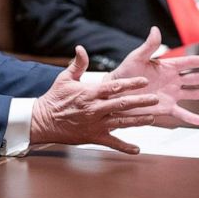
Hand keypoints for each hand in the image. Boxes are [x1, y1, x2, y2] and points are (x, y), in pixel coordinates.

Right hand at [31, 45, 158, 153]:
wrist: (43, 121)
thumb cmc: (54, 98)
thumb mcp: (65, 78)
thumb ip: (77, 64)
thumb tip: (81, 48)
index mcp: (89, 93)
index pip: (114, 87)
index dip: (130, 84)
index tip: (144, 81)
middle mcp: (95, 109)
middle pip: (122, 105)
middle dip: (140, 102)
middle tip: (155, 99)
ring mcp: (95, 124)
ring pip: (121, 123)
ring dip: (138, 121)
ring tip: (152, 118)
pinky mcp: (93, 137)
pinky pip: (112, 143)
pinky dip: (125, 147)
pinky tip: (137, 149)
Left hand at [107, 27, 198, 125]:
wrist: (116, 93)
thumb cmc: (124, 73)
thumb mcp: (136, 58)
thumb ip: (148, 46)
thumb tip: (155, 29)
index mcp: (167, 67)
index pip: (188, 63)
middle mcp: (172, 80)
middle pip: (194, 78)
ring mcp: (170, 94)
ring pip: (192, 94)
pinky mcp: (165, 107)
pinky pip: (181, 112)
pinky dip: (191, 117)